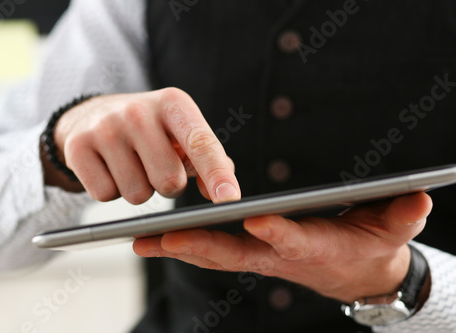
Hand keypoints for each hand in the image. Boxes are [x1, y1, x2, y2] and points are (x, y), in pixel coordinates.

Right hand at [41, 88, 239, 203]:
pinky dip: (111, 191)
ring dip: (138, 190)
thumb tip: (226, 195)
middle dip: (168, 186)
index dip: (217, 174)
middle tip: (157, 168)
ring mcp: (105, 128)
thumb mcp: (181, 132)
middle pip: (168, 181)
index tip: (230, 200)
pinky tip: (109, 169)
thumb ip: (210, 160)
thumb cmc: (149, 130)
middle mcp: (138, 111)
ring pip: (136, 194)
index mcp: (173, 104)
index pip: (201, 143)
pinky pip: (105, 195)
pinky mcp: (78, 147)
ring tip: (131, 165)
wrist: (91, 115)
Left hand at [133, 192, 431, 302]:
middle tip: (162, 238)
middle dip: (200, 246)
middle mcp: (279, 257)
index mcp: (316, 248)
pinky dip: (183, 247)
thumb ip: (403, 214)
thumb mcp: (394, 229)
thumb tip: (419, 196)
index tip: (257, 220)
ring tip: (139, 240)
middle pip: (236, 253)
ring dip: (178, 248)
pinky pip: (211, 252)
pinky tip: (154, 239)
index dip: (279, 232)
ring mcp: (259, 258)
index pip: (295, 240)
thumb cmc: (371, 245)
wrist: (356, 272)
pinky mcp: (248, 254)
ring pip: (214, 255)